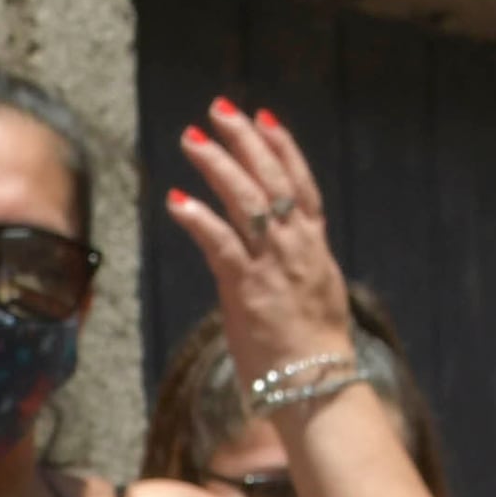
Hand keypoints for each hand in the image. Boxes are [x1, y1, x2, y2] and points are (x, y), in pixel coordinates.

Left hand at [165, 100, 349, 380]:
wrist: (318, 386)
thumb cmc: (313, 352)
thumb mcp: (315, 297)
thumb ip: (296, 269)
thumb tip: (279, 259)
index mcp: (315, 248)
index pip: (302, 185)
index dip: (283, 148)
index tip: (264, 118)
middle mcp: (296, 247)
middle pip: (272, 179)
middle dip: (244, 141)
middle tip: (220, 110)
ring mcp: (273, 265)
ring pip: (246, 200)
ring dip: (217, 165)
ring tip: (192, 139)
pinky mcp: (247, 288)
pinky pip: (220, 244)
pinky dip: (198, 219)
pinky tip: (177, 200)